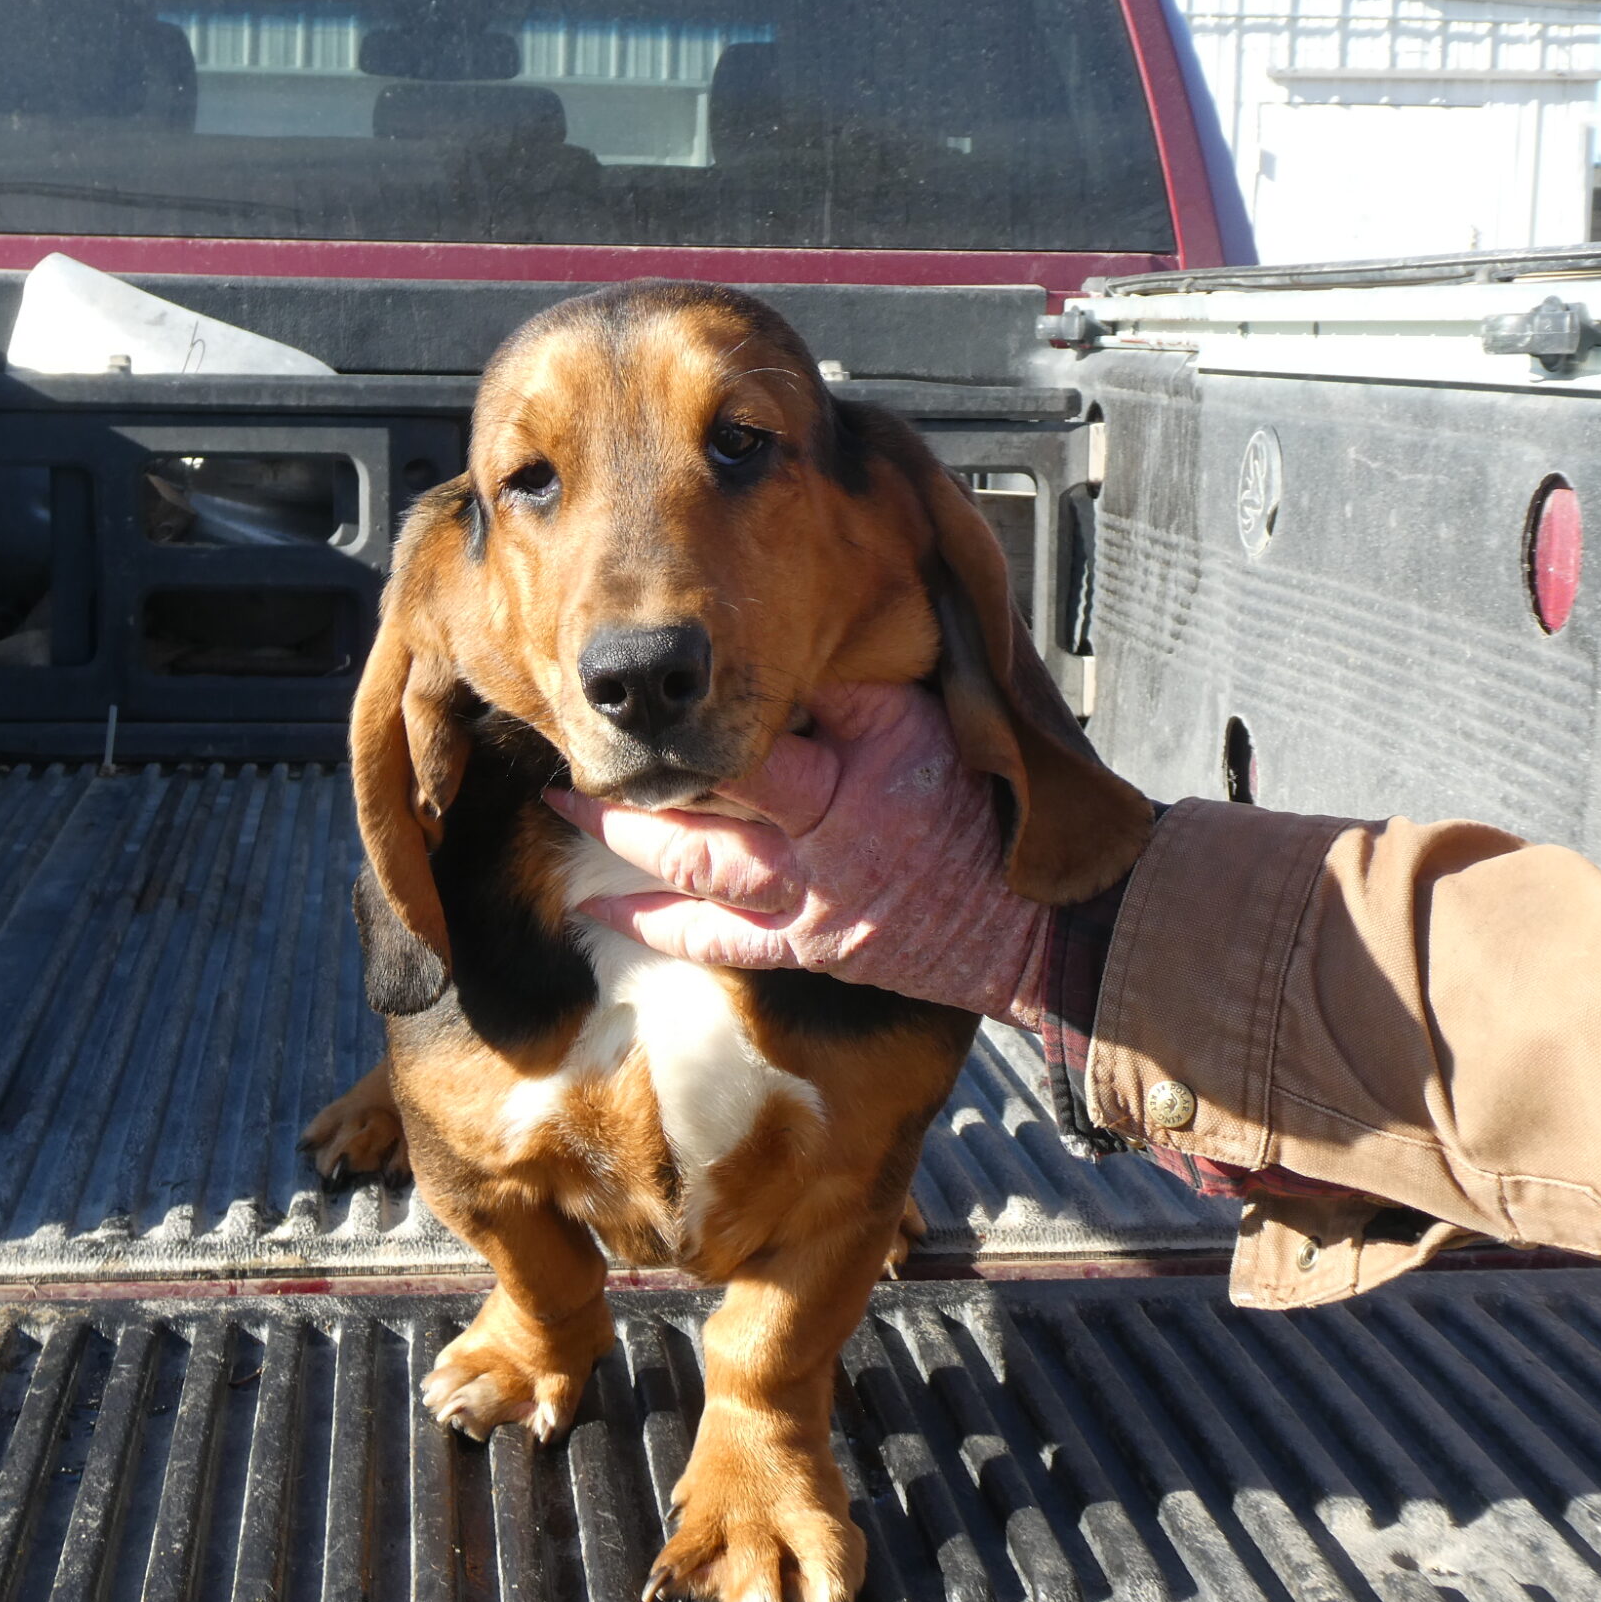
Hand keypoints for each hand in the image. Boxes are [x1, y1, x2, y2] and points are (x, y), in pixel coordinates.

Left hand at [543, 682, 1046, 1024]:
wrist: (1036, 923)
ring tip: (564, 798)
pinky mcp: (806, 949)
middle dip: (636, 772)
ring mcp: (808, 905)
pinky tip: (596, 905)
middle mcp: (821, 847)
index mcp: (856, 782)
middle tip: (574, 732)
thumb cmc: (989, 811)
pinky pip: (715, 942)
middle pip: (707, 804)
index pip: (758, 744)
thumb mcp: (933, 727)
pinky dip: (651, 923)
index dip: (696, 719)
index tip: (644, 688)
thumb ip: (855, 691)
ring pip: (696, 868)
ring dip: (624, 835)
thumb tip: (779, 651)